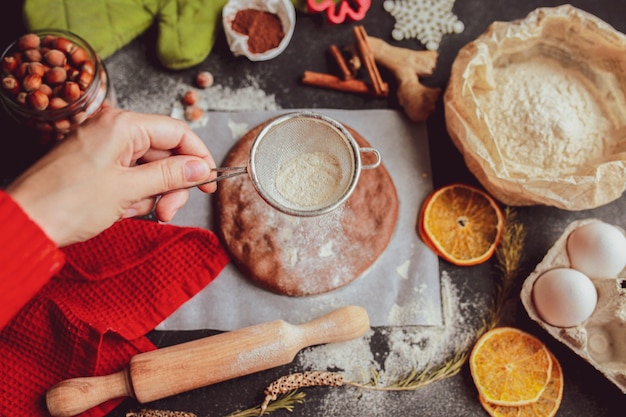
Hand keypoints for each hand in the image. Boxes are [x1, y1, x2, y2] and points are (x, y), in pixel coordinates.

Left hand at [6, 107, 216, 245]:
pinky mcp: (97, 164)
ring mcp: (104, 147)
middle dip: (171, 185)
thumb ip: (171, 175)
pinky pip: (130, 176)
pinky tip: (121, 211)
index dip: (198, 158)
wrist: (26, 223)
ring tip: (138, 213)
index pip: (178, 132)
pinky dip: (133, 195)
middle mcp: (114, 129)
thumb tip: (201, 168)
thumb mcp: (130, 189)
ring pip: (149, 168)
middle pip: (165, 152)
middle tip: (169, 211)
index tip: (209, 182)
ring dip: (151, 194)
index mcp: (122, 125)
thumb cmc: (68, 202)